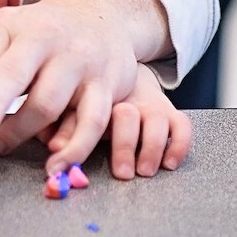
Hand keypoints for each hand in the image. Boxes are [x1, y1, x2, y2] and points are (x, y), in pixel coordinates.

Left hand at [0, 0, 136, 175]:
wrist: (97, 16)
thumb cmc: (38, 38)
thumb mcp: (4, 40)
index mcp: (11, 25)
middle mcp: (46, 38)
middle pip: (14, 75)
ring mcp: (79, 60)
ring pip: (47, 103)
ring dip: (20, 133)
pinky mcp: (107, 84)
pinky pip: (91, 123)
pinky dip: (72, 149)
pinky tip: (54, 164)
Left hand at [44, 63, 191, 179]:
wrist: (121, 62)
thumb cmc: (92, 90)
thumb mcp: (74, 103)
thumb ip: (65, 125)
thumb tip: (54, 148)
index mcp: (96, 94)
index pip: (85, 116)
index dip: (72, 141)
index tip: (61, 166)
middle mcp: (126, 98)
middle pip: (126, 116)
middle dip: (124, 147)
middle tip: (121, 173)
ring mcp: (150, 103)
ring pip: (157, 120)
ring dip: (152, 148)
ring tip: (144, 171)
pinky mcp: (169, 111)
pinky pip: (182, 125)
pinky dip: (179, 144)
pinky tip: (169, 163)